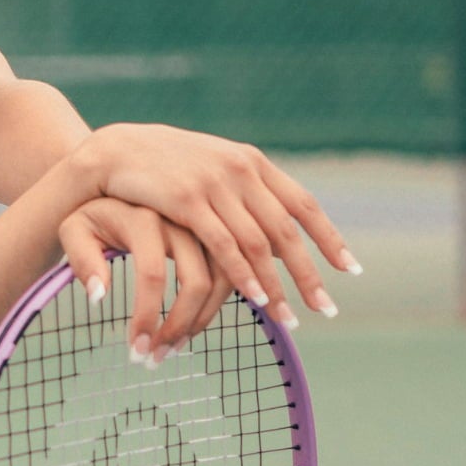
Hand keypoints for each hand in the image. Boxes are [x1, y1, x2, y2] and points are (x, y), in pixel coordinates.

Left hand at [57, 198, 233, 358]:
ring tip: (171, 350)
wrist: (118, 181)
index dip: (146, 315)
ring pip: (221, 281)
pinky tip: (190, 328)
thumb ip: (81, 259)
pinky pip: (228, 275)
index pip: (152, 274)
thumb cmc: (93, 214)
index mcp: (144, 217)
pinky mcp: (216, 236)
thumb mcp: (74, 229)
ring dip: (200, 323)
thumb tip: (98, 297)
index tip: (135, 349)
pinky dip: (214, 306)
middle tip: (155, 359)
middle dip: (179, 326)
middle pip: (196, 281)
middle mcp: (181, 219)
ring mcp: (204, 227)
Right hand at [69, 124, 359, 324]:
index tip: (350, 269)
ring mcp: (215, 183)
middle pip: (286, 230)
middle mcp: (240, 170)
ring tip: (289, 318)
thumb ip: (244, 192)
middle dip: (309, 274)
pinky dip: (244, 274)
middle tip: (326, 309)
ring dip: (277, 285)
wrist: (116, 148)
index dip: (328, 237)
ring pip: (259, 242)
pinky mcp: (187, 199)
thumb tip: (277, 229)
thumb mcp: (213, 168)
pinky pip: (224, 244)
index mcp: (251, 162)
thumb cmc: (165, 165)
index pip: (301, 203)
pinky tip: (257, 298)